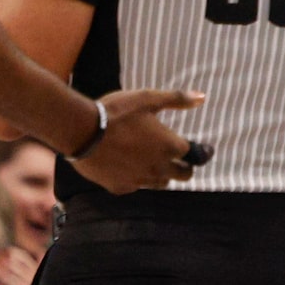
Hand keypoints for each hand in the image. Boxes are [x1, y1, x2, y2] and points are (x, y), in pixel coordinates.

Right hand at [68, 87, 204, 193]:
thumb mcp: (147, 99)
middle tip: (179, 159)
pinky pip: (135, 186)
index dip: (199, 151)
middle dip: (184, 167)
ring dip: (162, 174)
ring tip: (154, 162)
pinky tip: (129, 168)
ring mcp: (140, 180)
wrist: (81, 131)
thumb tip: (202, 97)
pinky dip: (136, 178)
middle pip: (183, 175)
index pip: (195, 155)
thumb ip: (176, 99)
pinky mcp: (121, 187)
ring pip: (161, 183)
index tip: (201, 150)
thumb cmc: (117, 112)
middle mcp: (159, 168)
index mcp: (170, 146)